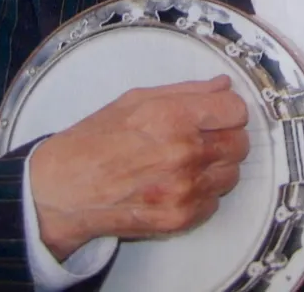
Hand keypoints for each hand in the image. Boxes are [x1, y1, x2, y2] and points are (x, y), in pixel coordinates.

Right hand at [29, 75, 248, 260]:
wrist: (63, 190)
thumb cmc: (96, 140)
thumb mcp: (138, 99)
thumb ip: (188, 91)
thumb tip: (223, 85)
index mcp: (174, 116)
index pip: (237, 110)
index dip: (229, 111)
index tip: (219, 114)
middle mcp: (184, 152)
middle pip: (240, 143)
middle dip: (226, 137)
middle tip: (203, 137)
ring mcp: (183, 189)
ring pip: (231, 174)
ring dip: (217, 166)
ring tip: (187, 162)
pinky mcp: (179, 218)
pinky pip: (214, 202)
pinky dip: (203, 193)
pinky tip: (178, 183)